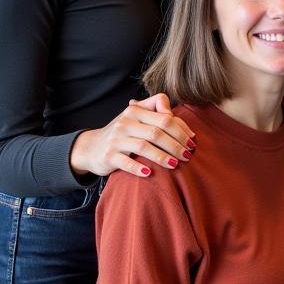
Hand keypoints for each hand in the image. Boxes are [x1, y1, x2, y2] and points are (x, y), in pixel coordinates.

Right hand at [69, 93, 195, 178]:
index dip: (181, 128)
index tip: (192, 140)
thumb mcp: (138, 118)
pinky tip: (150, 174)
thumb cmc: (124, 133)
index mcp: (136, 110)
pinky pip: (126, 162)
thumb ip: (160, 117)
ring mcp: (116, 139)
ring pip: (144, 146)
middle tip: (188, 155)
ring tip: (176, 164)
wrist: (91, 147)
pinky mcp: (108, 155)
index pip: (165, 117)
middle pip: (157, 131)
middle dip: (176, 144)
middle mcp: (125, 122)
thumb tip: (188, 130)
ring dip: (162, 156)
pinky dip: (139, 168)